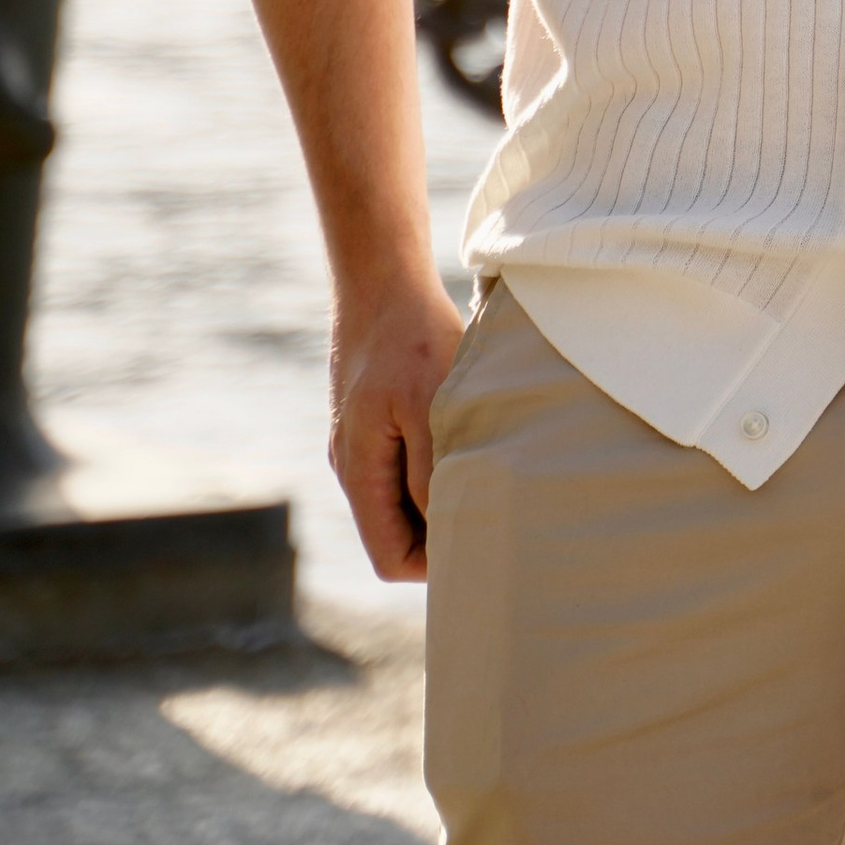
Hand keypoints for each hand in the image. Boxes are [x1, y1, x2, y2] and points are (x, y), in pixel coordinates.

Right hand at [328, 273, 467, 582]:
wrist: (383, 282)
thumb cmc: (412, 339)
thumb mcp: (429, 405)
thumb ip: (429, 471)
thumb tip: (441, 527)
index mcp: (360, 471)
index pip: (390, 558)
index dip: (434, 562)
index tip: (479, 535)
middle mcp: (352, 466)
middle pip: (394, 536)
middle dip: (438, 535)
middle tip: (492, 508)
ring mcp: (358, 445)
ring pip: (398, 504)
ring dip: (435, 500)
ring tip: (482, 469)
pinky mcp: (370, 423)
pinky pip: (398, 471)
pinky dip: (429, 470)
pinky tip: (463, 442)